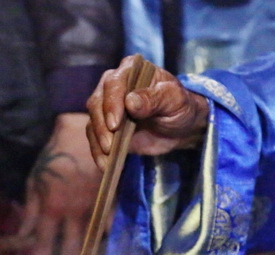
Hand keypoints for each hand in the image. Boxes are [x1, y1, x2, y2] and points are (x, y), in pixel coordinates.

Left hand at [18, 113, 101, 254]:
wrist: (85, 131)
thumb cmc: (54, 155)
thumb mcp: (35, 181)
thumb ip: (30, 211)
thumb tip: (24, 236)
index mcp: (50, 209)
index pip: (42, 248)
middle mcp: (72, 215)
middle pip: (68, 254)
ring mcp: (92, 210)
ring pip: (89, 247)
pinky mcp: (108, 203)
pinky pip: (106, 231)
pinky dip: (102, 248)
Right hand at [86, 55, 209, 170]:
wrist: (180, 127)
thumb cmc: (180, 107)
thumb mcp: (174, 100)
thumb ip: (154, 99)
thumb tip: (130, 102)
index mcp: (131, 69)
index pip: (113, 83)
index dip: (111, 104)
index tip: (115, 124)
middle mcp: (114, 85)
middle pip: (97, 102)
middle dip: (101, 125)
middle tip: (109, 145)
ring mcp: (107, 107)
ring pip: (93, 121)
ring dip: (97, 140)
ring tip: (107, 157)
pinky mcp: (106, 127)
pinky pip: (95, 138)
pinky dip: (97, 152)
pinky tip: (104, 164)